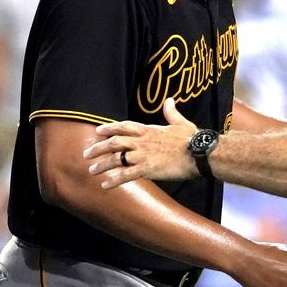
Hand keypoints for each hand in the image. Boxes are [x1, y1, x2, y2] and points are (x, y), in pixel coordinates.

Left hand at [83, 98, 198, 186]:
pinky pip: (126, 175)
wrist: (200, 153)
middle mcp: (143, 141)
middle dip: (98, 148)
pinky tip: (105, 185)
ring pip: (116, 159)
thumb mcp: (181, 122)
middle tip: (86, 153)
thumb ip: (171, 112)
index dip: (110, 128)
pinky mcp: (148, 169)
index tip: (98, 131)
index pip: (124, 126)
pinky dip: (114, 180)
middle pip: (114, 142)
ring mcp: (144, 155)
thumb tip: (169, 100)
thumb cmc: (192, 138)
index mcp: (150, 129)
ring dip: (102, 165)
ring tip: (91, 171)